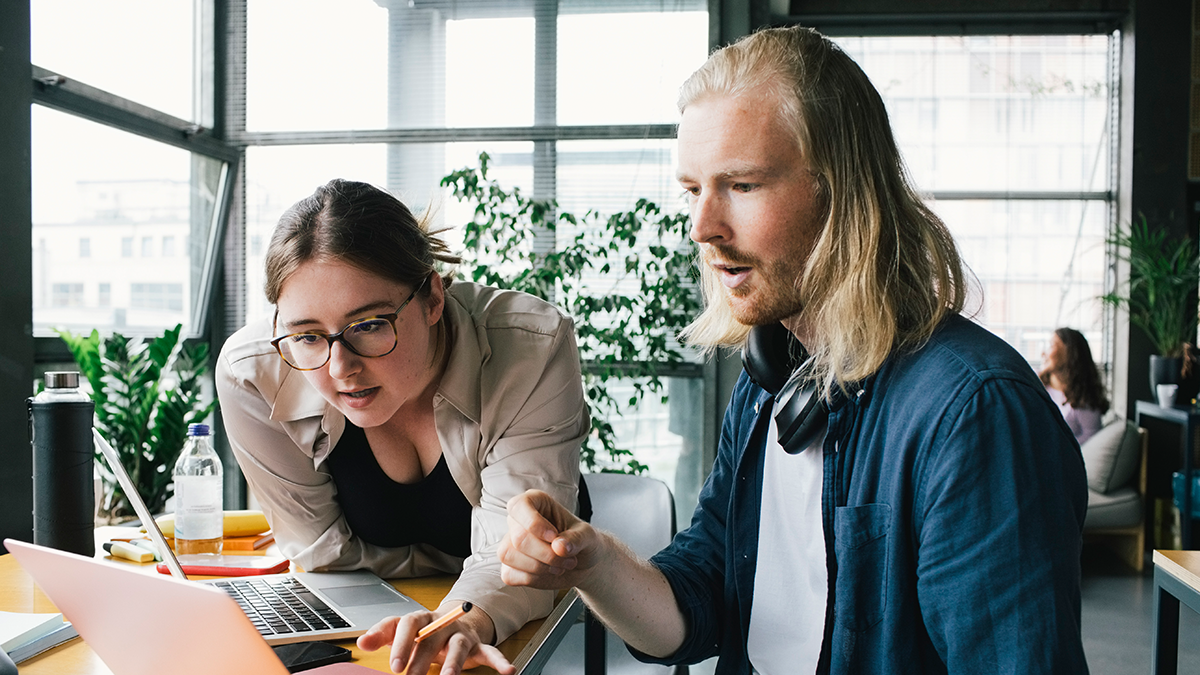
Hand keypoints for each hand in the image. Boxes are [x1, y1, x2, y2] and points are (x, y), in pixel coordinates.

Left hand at [356, 605, 513, 674]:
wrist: (455, 620)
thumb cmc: (425, 630)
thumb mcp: (402, 630)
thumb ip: (383, 634)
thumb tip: (362, 642)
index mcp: (422, 618)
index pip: (410, 624)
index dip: (402, 643)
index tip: (395, 665)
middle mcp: (443, 623)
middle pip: (433, 638)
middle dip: (422, 659)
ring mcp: (461, 634)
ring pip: (459, 646)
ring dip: (454, 662)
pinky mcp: (478, 646)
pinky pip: (491, 652)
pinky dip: (500, 661)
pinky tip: (508, 671)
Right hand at [498, 489, 604, 589]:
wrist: (582, 563)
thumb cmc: (582, 541)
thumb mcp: (587, 535)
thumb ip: (576, 538)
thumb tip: (558, 546)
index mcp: (535, 503)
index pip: (518, 506)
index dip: (534, 523)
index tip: (554, 536)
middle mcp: (519, 521)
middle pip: (518, 537)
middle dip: (547, 554)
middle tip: (569, 559)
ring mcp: (511, 544)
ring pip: (508, 555)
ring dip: (538, 567)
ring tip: (560, 566)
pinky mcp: (509, 566)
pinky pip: (509, 574)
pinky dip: (532, 578)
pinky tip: (548, 573)